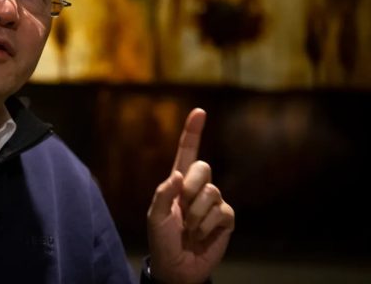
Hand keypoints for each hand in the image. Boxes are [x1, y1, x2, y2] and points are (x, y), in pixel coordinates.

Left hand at [146, 108, 234, 283]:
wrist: (177, 267)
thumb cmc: (162, 240)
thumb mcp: (154, 217)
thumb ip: (162, 193)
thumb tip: (179, 175)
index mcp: (178, 183)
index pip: (187, 152)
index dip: (193, 132)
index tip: (199, 112)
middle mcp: (197, 188)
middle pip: (203, 167)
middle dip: (192, 187)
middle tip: (182, 209)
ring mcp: (213, 203)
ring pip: (213, 193)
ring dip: (197, 214)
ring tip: (189, 228)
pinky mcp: (225, 220)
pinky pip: (223, 213)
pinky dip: (209, 226)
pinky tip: (202, 235)